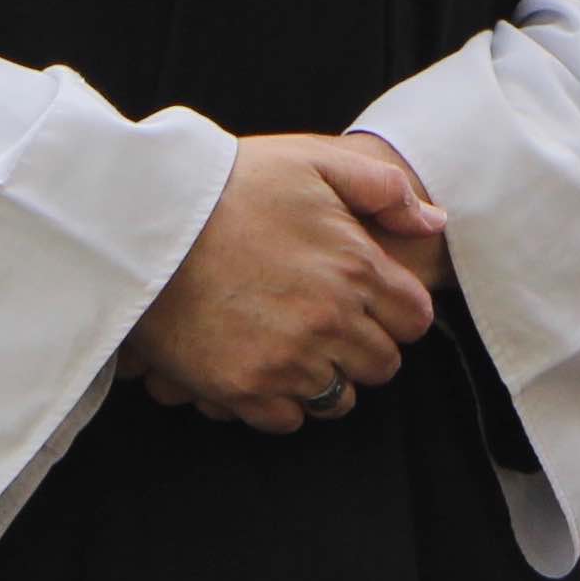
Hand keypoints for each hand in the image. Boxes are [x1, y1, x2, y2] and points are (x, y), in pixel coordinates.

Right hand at [125, 134, 444, 433]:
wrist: (145, 221)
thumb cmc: (231, 184)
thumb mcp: (313, 161)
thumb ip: (384, 190)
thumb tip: (434, 222)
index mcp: (356, 268)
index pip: (415, 320)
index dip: (398, 311)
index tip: (372, 302)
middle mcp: (331, 321)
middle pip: (382, 363)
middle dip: (366, 346)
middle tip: (333, 324)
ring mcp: (287, 360)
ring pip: (339, 398)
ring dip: (328, 378)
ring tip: (299, 348)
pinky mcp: (242, 387)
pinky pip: (288, 419)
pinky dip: (282, 401)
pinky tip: (264, 366)